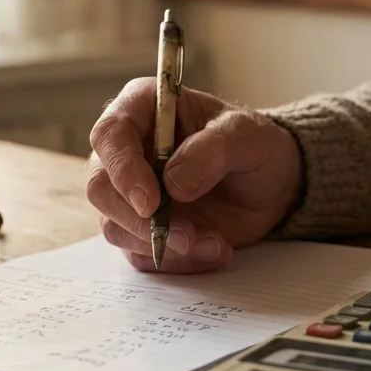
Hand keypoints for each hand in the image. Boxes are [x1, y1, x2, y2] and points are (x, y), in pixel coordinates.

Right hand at [86, 78, 302, 272]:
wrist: (270, 184)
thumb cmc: (253, 146)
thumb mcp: (245, 137)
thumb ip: (212, 151)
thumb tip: (173, 183)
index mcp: (142, 109)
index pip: (109, 136)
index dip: (122, 169)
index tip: (150, 202)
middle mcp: (127, 150)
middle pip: (101, 188)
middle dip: (139, 220)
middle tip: (186, 236)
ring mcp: (130, 193)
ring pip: (117, 227)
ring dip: (164, 244)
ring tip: (216, 243)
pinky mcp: (142, 228)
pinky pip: (140, 253)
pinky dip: (176, 261)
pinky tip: (214, 249)